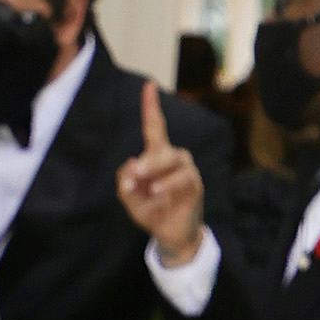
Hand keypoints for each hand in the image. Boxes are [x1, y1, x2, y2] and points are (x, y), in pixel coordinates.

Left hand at [117, 80, 204, 264]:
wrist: (170, 233)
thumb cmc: (151, 210)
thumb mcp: (130, 198)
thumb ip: (124, 182)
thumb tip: (130, 166)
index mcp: (158, 156)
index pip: (155, 127)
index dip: (151, 107)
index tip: (148, 85)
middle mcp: (174, 157)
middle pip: (161, 147)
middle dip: (147, 161)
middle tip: (134, 173)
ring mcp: (187, 169)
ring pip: (173, 160)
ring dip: (157, 173)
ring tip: (147, 189)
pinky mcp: (195, 184)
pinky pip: (182, 179)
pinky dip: (167, 186)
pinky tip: (156, 193)